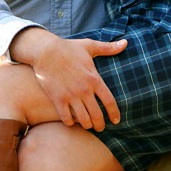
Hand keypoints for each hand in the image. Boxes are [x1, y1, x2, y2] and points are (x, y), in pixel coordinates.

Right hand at [10, 29, 126, 129]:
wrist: (45, 50)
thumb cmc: (68, 48)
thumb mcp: (89, 46)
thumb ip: (108, 48)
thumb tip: (126, 42)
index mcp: (93, 78)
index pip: (109, 102)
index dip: (114, 114)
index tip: (116, 121)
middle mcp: (84, 89)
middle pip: (97, 115)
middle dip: (100, 125)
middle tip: (100, 127)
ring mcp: (70, 95)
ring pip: (83, 120)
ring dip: (87, 125)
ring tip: (87, 125)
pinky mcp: (58, 98)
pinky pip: (67, 118)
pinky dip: (70, 122)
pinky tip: (71, 120)